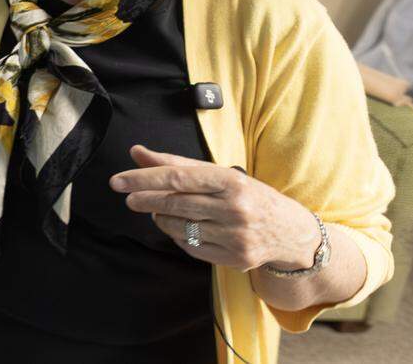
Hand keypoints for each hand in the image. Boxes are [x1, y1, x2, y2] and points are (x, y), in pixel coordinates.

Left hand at [110, 145, 321, 272]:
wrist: (293, 234)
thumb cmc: (250, 196)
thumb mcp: (220, 174)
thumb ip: (177, 164)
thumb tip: (136, 152)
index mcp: (231, 180)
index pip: (177, 178)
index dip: (144, 179)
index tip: (119, 181)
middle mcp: (235, 208)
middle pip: (174, 203)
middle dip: (144, 199)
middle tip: (128, 196)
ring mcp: (236, 236)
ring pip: (179, 227)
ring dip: (160, 217)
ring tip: (156, 210)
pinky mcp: (235, 259)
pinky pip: (191, 247)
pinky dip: (177, 235)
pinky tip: (178, 227)